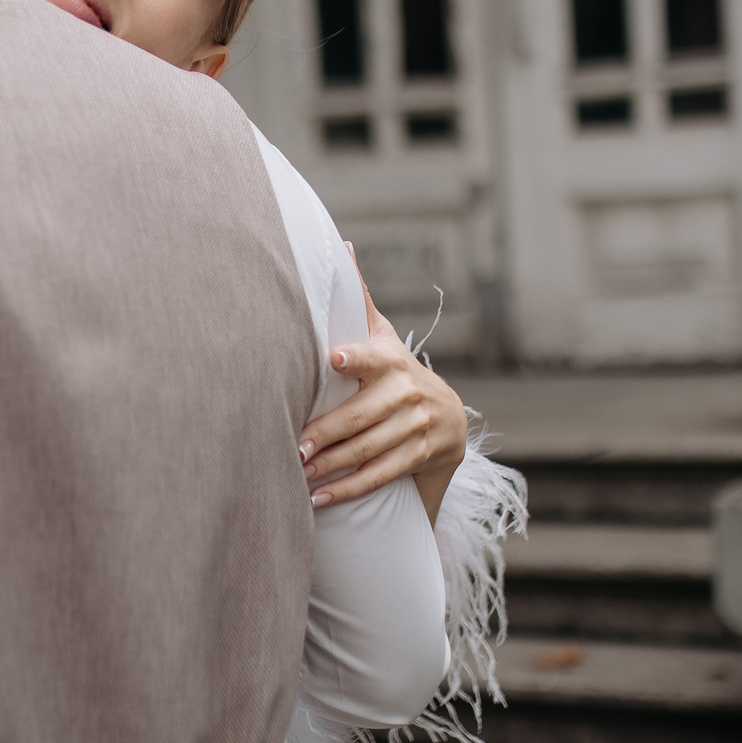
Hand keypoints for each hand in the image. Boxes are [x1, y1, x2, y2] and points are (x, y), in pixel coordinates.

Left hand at [299, 265, 467, 515]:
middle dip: (325, 434)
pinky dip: (349, 489)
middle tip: (293, 447)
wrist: (448, 421)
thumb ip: (360, 299)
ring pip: (369, 449)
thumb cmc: (395, 374)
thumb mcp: (383, 337)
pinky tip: (319, 499)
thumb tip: (341, 243)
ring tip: (298, 475)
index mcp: (392, 360)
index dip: (355, 357)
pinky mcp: (423, 456)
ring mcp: (418, 426)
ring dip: (332, 467)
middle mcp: (408, 392)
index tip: (335, 358)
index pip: (372, 356)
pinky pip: (382, 474)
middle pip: (360, 416)